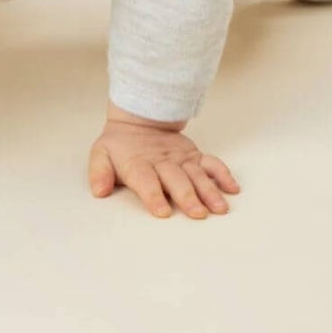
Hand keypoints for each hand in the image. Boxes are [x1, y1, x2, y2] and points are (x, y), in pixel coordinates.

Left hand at [87, 119, 239, 219]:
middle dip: (187, 197)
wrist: (139, 118)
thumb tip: (99, 191)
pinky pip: (211, 164)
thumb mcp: (101, 154)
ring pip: (197, 174)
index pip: (145, 181)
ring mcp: (181, 159)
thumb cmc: (119, 145)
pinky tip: (232, 188)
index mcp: (138, 164)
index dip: (153, 195)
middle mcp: (162, 162)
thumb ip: (99, 173)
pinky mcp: (193, 156)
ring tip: (220, 208)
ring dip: (210, 191)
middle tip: (198, 214)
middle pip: (176, 180)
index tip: (162, 212)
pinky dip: (223, 174)